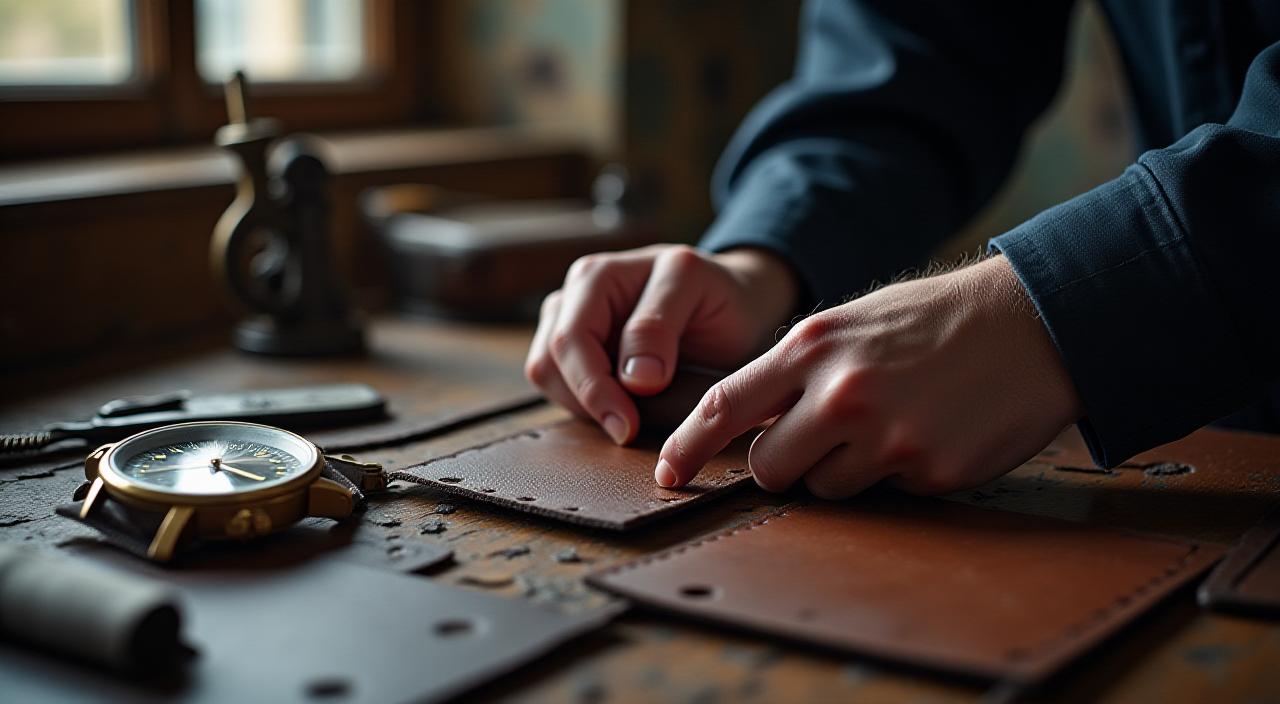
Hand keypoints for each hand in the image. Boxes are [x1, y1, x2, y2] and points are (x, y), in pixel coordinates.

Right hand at [525, 244, 799, 443]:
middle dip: (588, 403)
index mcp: (597, 276)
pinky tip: (624, 408)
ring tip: (633, 414)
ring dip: (585, 407)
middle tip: (630, 431)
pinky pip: (561, 390)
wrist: (732, 305)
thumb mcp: (697, 291)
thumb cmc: (716, 294)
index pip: (571, 340)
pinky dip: (588, 408)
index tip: (628, 426)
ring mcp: (568, 326)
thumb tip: (634, 379)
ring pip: (547, 379)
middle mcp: (573, 299)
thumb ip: (659, 325)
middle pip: (548, 363)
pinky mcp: (574, 355)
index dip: (594, 388)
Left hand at [653, 255, 1082, 495]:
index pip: (725, 405)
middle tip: (821, 440)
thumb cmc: (937, 319)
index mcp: (811, 345)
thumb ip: (798, 368)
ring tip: (891, 423)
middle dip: (784, 464)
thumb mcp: (852, 323)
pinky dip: (897, 472)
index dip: (688, 445)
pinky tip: (928, 430)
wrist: (1032, 322)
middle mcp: (839, 392)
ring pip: (825, 487)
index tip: (667, 473)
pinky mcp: (926, 469)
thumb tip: (753, 422)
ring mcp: (884, 435)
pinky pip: (885, 492)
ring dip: (845, 470)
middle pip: (769, 467)